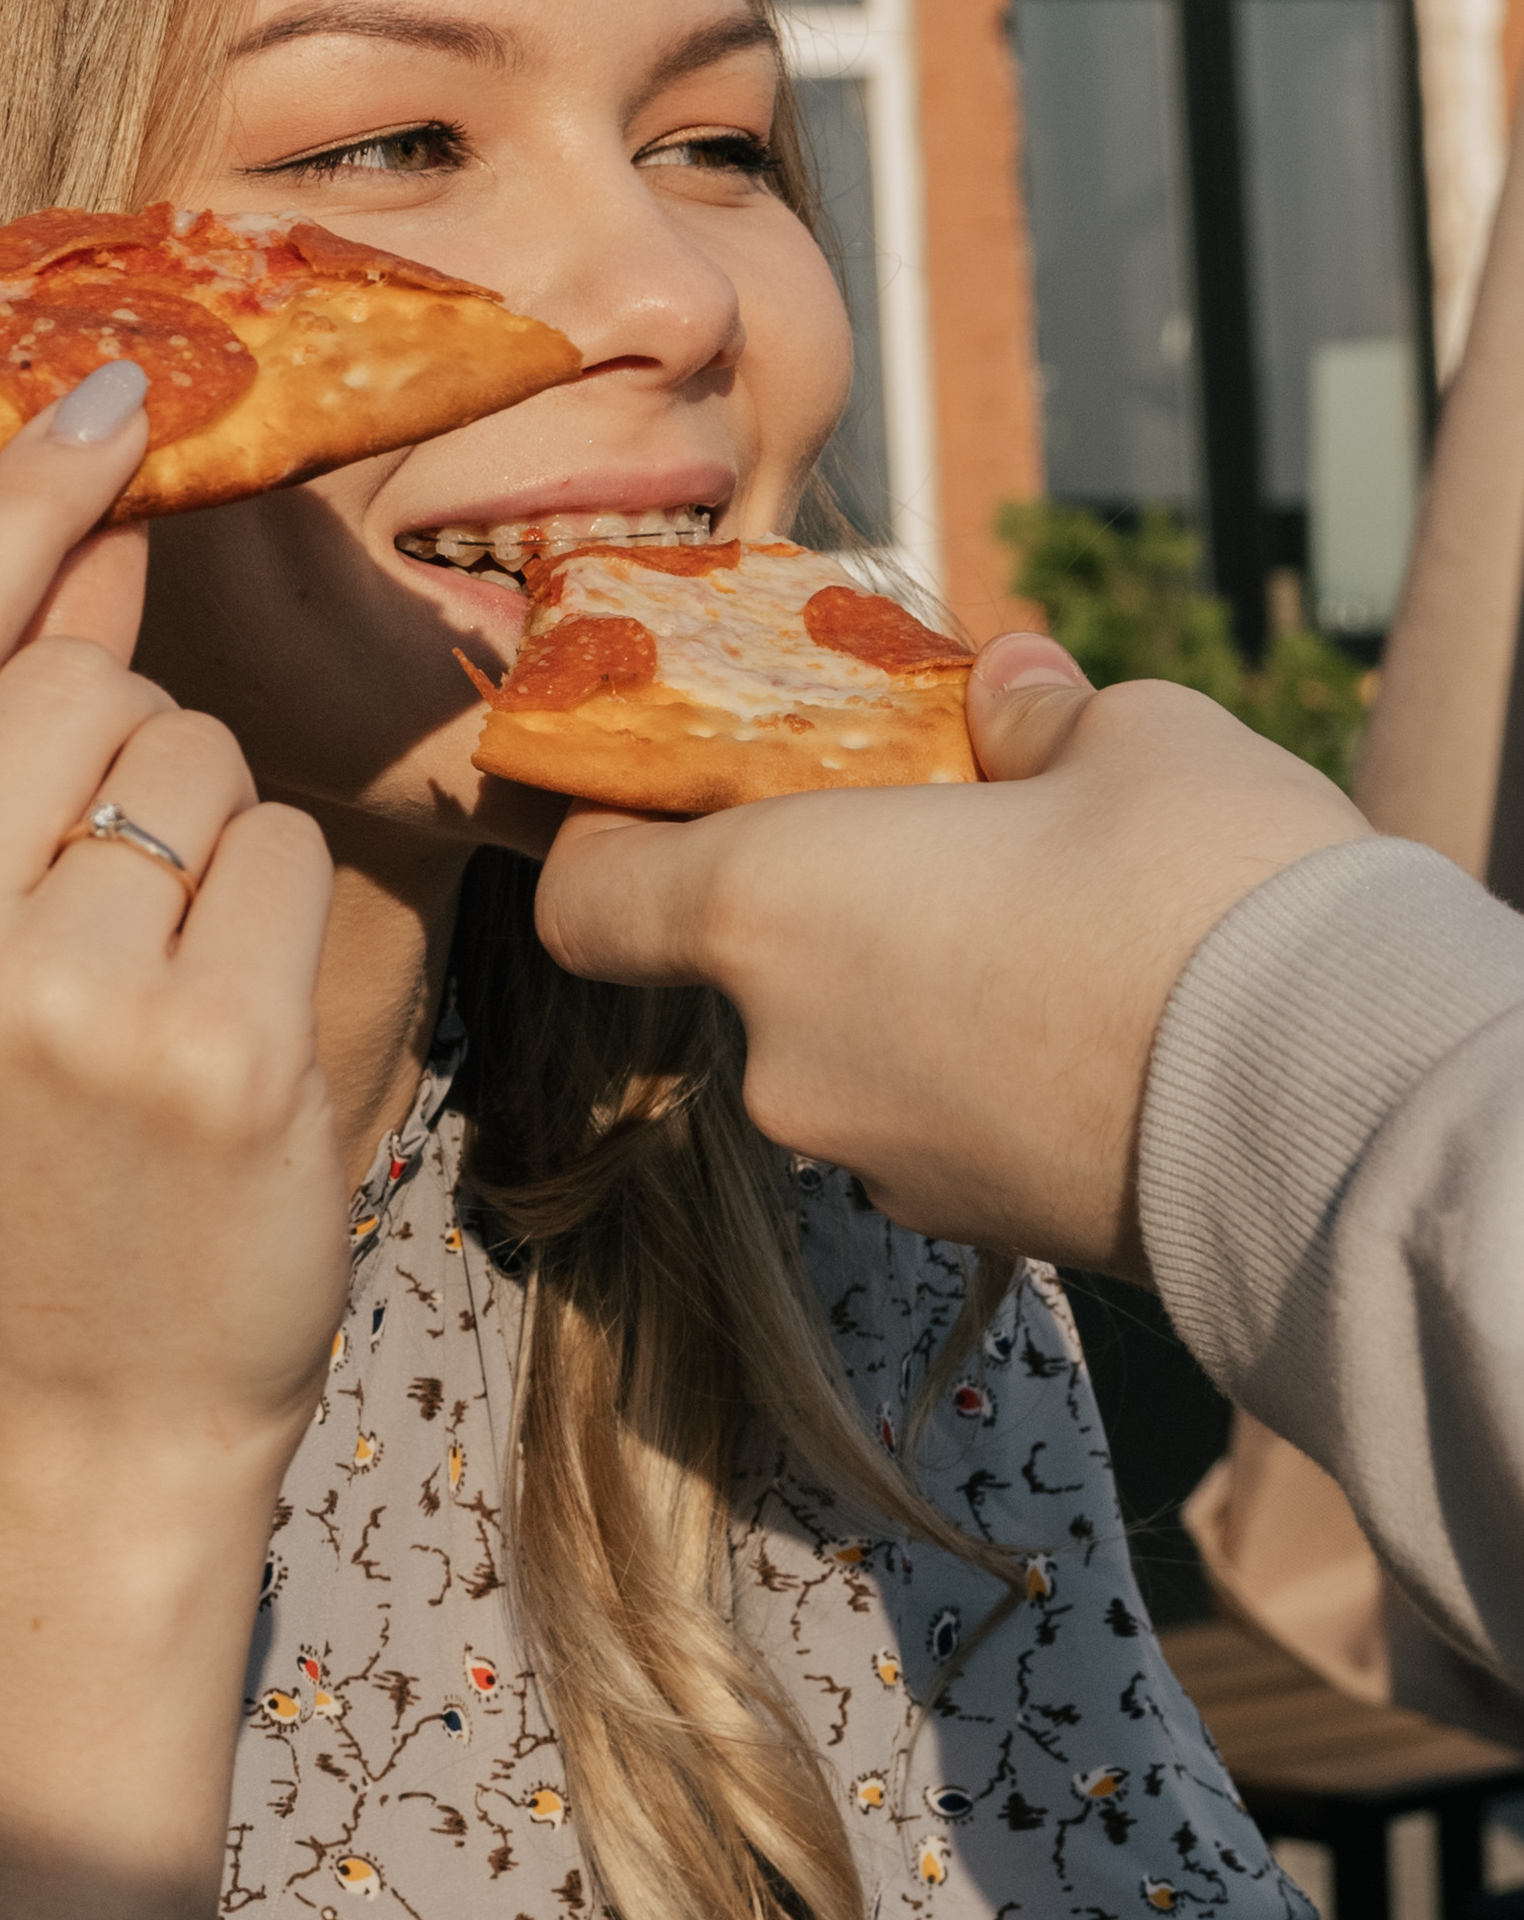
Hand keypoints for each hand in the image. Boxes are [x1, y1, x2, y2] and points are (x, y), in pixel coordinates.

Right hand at [0, 363, 344, 1492]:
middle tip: (100, 918)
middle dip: (126, 757)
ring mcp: (54, 1006)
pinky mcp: (213, 1055)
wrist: (77, 1412)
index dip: (23, 505)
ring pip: (193, 757)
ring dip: (202, 842)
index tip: (105, 388)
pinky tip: (224, 1041)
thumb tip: (84, 524)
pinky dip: (278, 918)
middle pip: (84, 686)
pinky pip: (285, 851)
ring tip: (149, 997)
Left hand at [531, 634, 1369, 1276]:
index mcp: (765, 907)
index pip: (590, 900)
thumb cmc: (1198, 884)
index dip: (606, 848)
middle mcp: (780, 1053)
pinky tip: (1089, 1034)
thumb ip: (1032, 716)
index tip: (660, 807)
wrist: (1328, 1107)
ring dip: (909, 996)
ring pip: (844, 1050)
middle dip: (827, 910)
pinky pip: (927, 1123)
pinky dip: (972, 1078)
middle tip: (946, 848)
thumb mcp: (1128, 737)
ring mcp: (863, 1157)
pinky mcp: (956, 1226)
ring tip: (1053, 943)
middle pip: (746, 970)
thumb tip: (1008, 693)